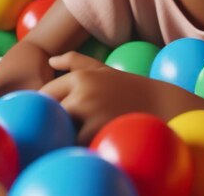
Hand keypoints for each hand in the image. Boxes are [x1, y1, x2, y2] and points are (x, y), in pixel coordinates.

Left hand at [40, 51, 160, 143]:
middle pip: (50, 111)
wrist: (158, 102)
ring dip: (65, 132)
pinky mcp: (97, 130)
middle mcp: (82, 91)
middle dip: (54, 120)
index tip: (55, 114)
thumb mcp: (102, 68)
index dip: (47, 106)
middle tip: (64, 125)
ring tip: (77, 132)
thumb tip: (50, 61)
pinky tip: (90, 140)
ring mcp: (90, 111)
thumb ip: (75, 61)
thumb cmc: (127, 87)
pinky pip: (76, 142)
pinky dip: (79, 144)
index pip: (45, 94)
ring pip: (61, 127)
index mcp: (80, 76)